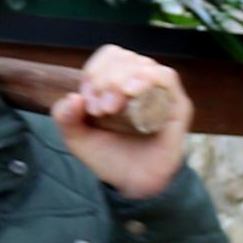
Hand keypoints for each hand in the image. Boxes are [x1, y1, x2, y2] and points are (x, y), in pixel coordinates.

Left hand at [49, 44, 190, 199]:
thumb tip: (73, 97)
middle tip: (100, 110)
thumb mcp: (77, 138)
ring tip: (111, 108)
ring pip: (143, 65)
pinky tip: (132, 93)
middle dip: (105, 80)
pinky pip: (166, 77)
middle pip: (124, 58)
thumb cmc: (109, 157)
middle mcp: (140, 82)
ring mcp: (160, 92)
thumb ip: (65, 117)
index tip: (87, 101)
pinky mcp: (177, 105)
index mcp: (118, 82)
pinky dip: (147, 78)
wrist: (133, 185)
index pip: (109, 57)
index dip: (95, 72)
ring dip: (121, 80)